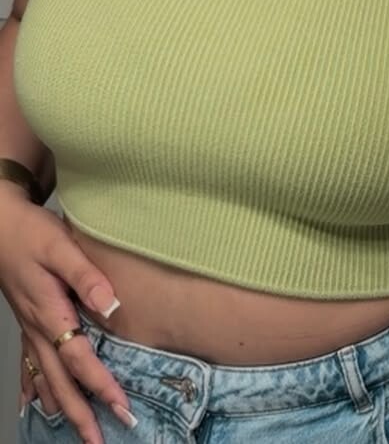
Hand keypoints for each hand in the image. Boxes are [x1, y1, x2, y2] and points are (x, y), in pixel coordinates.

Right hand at [0, 190, 133, 442]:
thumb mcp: (61, 247)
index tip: (120, 407)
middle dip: (81, 414)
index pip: (79, 360)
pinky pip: (30, 364)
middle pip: (60, 381)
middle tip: (100, 440)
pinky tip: (34, 404)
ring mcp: (29, 328)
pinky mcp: (25, 321)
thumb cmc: (31, 232)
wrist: (0, 223)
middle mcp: (38, 329)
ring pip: (45, 378)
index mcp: (50, 314)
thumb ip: (86, 275)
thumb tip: (110, 306)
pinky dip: (34, 387)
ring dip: (62, 406)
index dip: (100, 385)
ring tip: (77, 433)